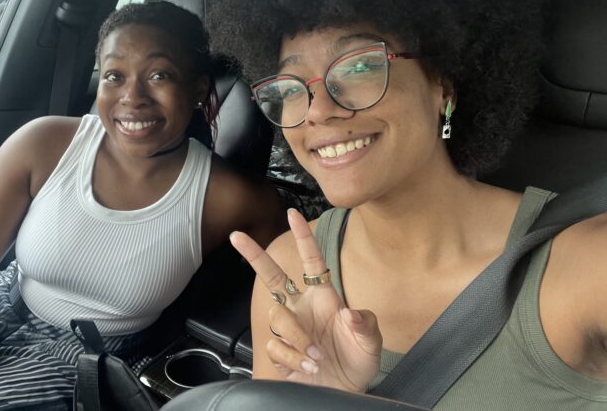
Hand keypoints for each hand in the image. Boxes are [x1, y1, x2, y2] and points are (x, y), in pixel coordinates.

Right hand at [230, 208, 381, 392]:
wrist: (344, 391)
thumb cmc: (356, 362)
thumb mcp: (370, 344)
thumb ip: (365, 326)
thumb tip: (351, 314)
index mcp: (323, 297)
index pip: (311, 261)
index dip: (302, 237)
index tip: (292, 214)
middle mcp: (301, 308)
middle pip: (272, 276)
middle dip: (253, 255)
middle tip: (237, 236)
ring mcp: (289, 329)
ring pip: (277, 317)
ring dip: (297, 337)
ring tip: (315, 357)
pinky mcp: (280, 350)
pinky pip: (276, 346)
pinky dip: (293, 359)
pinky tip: (307, 368)